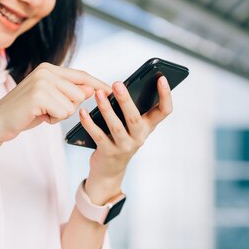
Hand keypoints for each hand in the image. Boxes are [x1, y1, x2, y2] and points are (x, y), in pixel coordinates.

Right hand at [0, 63, 110, 144]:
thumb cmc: (24, 113)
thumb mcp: (49, 100)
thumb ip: (69, 93)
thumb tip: (91, 90)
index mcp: (48, 68)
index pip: (81, 75)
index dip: (97, 84)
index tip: (111, 90)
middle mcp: (46, 70)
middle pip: (80, 92)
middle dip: (67, 107)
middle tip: (46, 110)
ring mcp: (42, 81)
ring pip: (73, 103)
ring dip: (59, 114)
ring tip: (41, 112)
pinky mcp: (39, 95)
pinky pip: (63, 112)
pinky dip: (52, 119)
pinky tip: (37, 116)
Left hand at [81, 77, 172, 203]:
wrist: (109, 170)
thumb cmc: (119, 139)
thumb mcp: (129, 126)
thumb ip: (128, 109)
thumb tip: (118, 86)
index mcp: (147, 127)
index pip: (164, 111)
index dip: (165, 95)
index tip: (161, 78)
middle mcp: (139, 137)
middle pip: (135, 118)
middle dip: (126, 100)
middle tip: (117, 84)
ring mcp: (124, 147)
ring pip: (116, 126)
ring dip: (106, 109)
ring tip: (98, 94)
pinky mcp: (108, 153)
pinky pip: (98, 136)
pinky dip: (89, 123)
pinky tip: (83, 112)